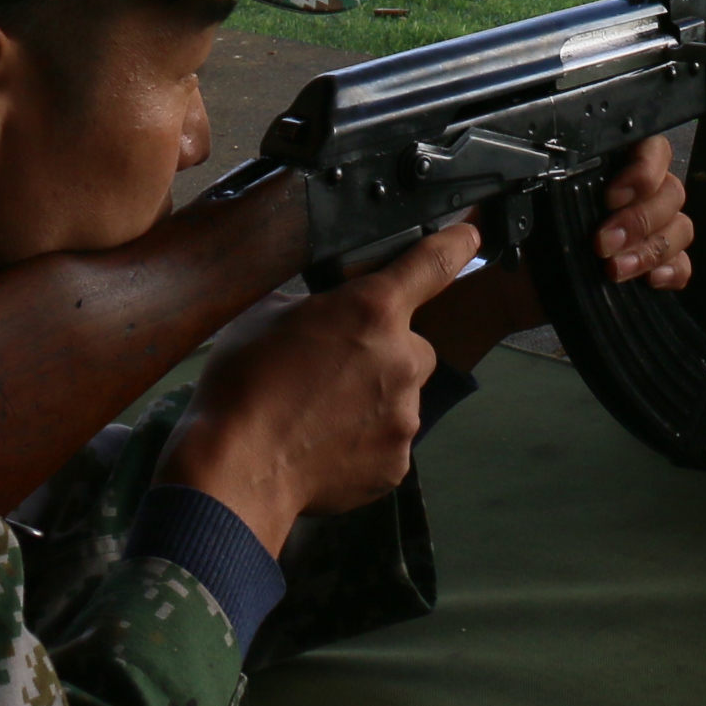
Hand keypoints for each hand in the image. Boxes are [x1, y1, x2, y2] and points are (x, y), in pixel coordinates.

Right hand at [154, 221, 477, 550]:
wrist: (237, 469)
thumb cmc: (244, 387)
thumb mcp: (267, 314)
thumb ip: (314, 303)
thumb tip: (324, 308)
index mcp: (372, 308)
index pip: (433, 263)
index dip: (455, 244)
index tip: (468, 236)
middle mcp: (401, 358)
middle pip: (412, 344)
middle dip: (383, 352)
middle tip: (334, 369)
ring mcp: (404, 415)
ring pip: (400, 396)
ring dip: (372, 398)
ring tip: (319, 412)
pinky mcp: (397, 462)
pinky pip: (388, 440)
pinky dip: (364, 441)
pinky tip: (324, 443)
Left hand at [412, 137, 700, 375]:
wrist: (512, 283)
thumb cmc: (517, 232)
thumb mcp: (516, 198)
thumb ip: (531, 176)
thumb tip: (528, 163)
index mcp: (609, 165)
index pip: (652, 149)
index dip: (643, 170)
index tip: (610, 197)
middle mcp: (637, 193)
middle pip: (671, 192)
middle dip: (638, 220)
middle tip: (600, 244)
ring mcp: (649, 231)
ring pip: (680, 228)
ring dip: (649, 250)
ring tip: (612, 271)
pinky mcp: (651, 265)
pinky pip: (682, 263)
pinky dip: (672, 271)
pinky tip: (648, 282)